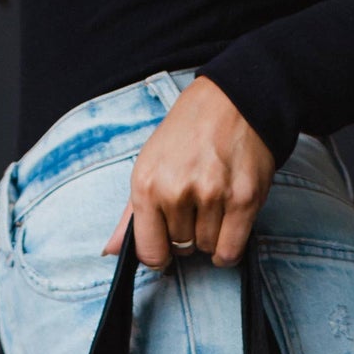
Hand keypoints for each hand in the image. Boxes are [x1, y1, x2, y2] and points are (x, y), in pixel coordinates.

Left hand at [103, 77, 274, 271]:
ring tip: (214, 203)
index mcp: (147, 184)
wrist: (234, 100)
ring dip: (210, 235)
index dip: (159, 253)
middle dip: (188, 234)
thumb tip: (110, 252)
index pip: (149, 252)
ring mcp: (211, 195)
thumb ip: (131, 215)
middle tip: (195, 203)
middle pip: (181, 248)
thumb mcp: (149, 164)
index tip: (167, 243)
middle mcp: (176, 191)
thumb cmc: (188, 133)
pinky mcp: (243, 199)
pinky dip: (229, 248)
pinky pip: (230, 250)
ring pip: (207, 248)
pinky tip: (227, 228)